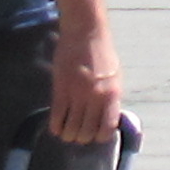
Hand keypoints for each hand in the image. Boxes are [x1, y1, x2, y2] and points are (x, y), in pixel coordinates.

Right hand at [48, 26, 122, 145]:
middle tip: (77, 134)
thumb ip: (110, 97)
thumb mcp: (114, 76)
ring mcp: (78, 93)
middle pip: (87, 132)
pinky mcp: (61, 88)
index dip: (100, 136)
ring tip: (66, 131)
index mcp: (112, 94)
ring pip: (71, 128)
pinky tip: (56, 126)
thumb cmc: (101, 53)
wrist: (86, 32)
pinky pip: (57, 117)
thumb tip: (107, 118)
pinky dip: (56, 126)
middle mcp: (96, 97)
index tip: (95, 134)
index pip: (108, 128)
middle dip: (82, 138)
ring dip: (68, 134)